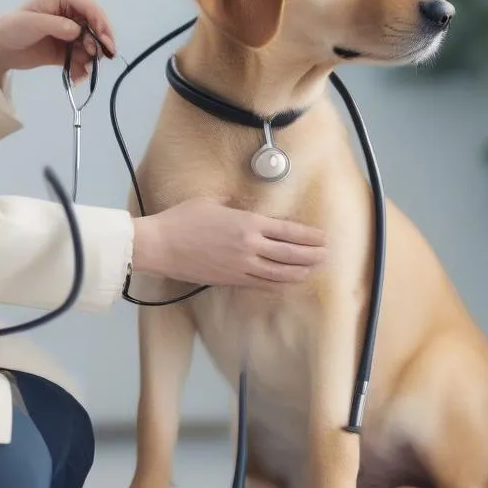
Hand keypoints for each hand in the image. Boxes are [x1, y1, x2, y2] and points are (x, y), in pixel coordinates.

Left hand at [0, 0, 116, 84]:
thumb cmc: (12, 29)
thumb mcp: (31, 23)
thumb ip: (56, 25)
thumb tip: (78, 30)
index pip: (90, 7)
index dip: (100, 23)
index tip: (105, 41)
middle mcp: (72, 14)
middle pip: (96, 27)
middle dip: (98, 43)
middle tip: (95, 58)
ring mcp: (71, 33)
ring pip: (92, 45)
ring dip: (91, 59)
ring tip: (81, 71)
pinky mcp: (68, 51)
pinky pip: (83, 59)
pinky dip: (83, 69)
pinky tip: (77, 77)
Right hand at [131, 198, 328, 289]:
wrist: (161, 245)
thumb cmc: (183, 220)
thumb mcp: (213, 203)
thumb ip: (235, 207)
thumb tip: (245, 209)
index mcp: (247, 223)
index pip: (287, 231)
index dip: (308, 236)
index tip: (322, 237)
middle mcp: (249, 246)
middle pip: (290, 254)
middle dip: (312, 255)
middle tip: (326, 254)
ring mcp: (241, 266)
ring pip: (280, 272)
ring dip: (300, 271)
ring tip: (314, 269)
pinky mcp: (231, 280)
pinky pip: (261, 284)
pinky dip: (279, 284)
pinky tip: (288, 283)